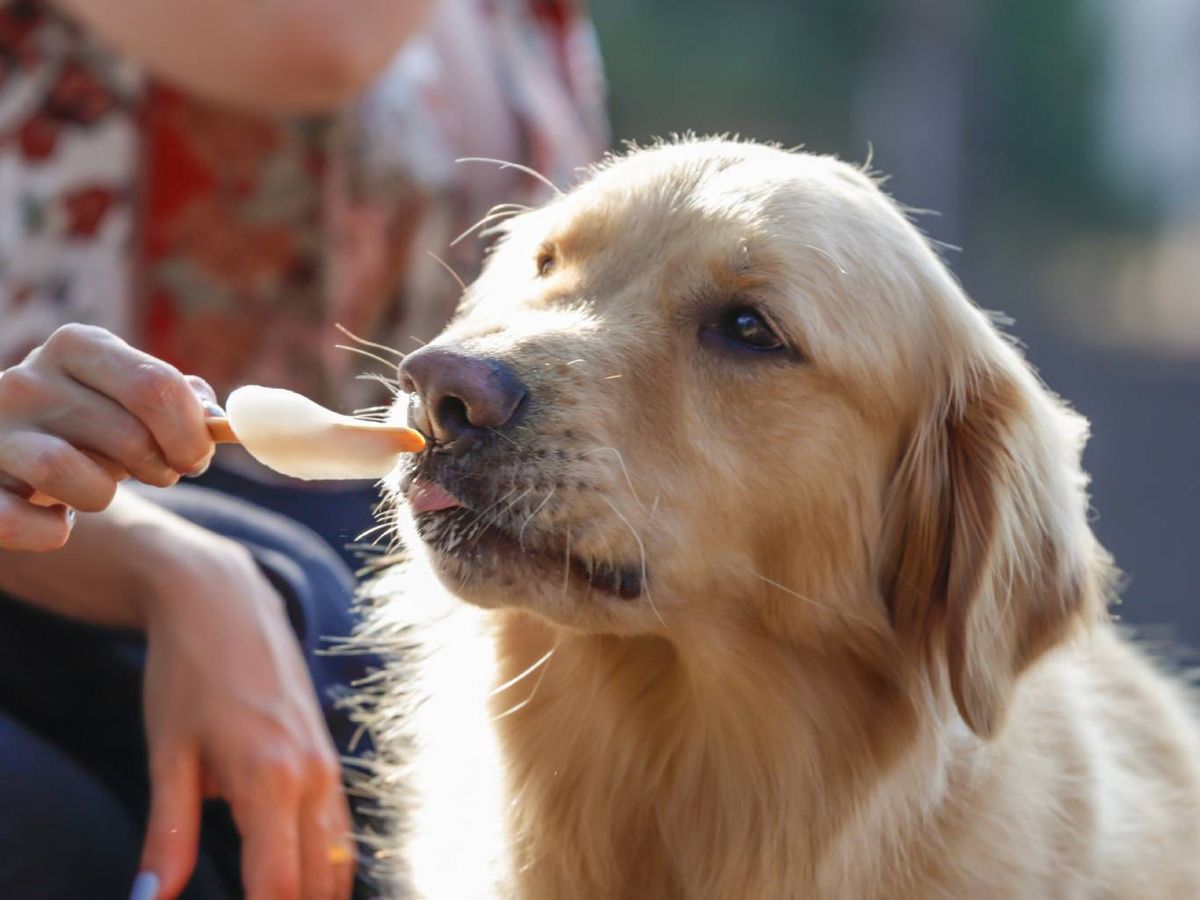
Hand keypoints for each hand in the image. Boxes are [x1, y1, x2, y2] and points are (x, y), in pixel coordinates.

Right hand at [0, 324, 215, 550]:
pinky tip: (58, 521)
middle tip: (160, 473)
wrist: (11, 455)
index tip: (197, 456)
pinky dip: (50, 531)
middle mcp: (25, 380)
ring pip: (66, 471)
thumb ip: (179, 400)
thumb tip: (215, 418)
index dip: (191, 434)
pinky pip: (17, 520)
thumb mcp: (132, 396)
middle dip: (161, 468)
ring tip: (104, 489)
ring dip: (103, 494)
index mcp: (77, 346)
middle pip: (128, 436)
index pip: (157, 387)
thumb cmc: (90, 425)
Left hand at [136, 525, 354, 899]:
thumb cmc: (188, 672)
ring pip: (337, 858)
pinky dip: (321, 862)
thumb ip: (168, 834)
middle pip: (317, 882)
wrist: (223, 600)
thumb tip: (151, 899)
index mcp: (271, 778)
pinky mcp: (327, 754)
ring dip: (313, 893)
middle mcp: (313, 775)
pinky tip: (293, 874)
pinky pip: (337, 826)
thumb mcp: (167, 754)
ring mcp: (327, 763)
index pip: (278, 885)